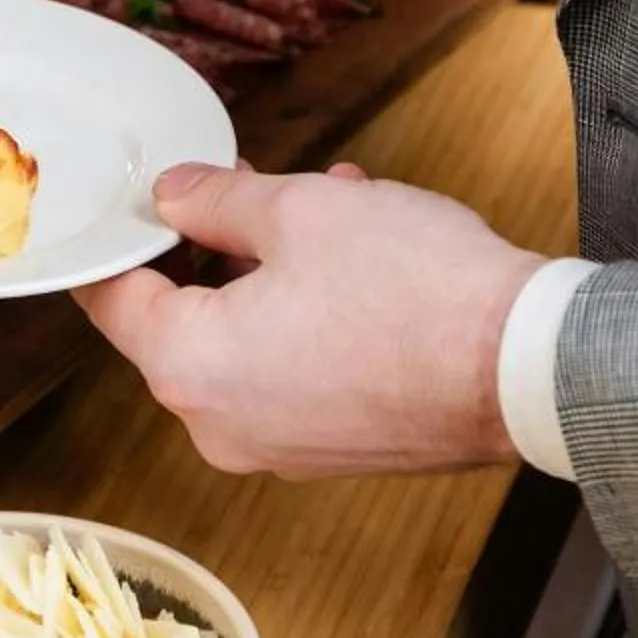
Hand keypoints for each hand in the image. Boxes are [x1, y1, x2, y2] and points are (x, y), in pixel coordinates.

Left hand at [71, 162, 548, 478]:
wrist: (525, 368)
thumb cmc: (416, 292)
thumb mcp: (298, 210)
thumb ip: (217, 201)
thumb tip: (174, 196)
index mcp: (189, 368)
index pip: (112, 298)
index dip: (122, 238)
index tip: (138, 205)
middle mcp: (220, 426)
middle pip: (183, 320)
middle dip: (218, 245)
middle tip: (251, 186)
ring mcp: (277, 448)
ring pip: (246, 340)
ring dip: (275, 270)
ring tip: (334, 205)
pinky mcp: (331, 451)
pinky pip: (292, 371)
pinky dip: (309, 316)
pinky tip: (362, 257)